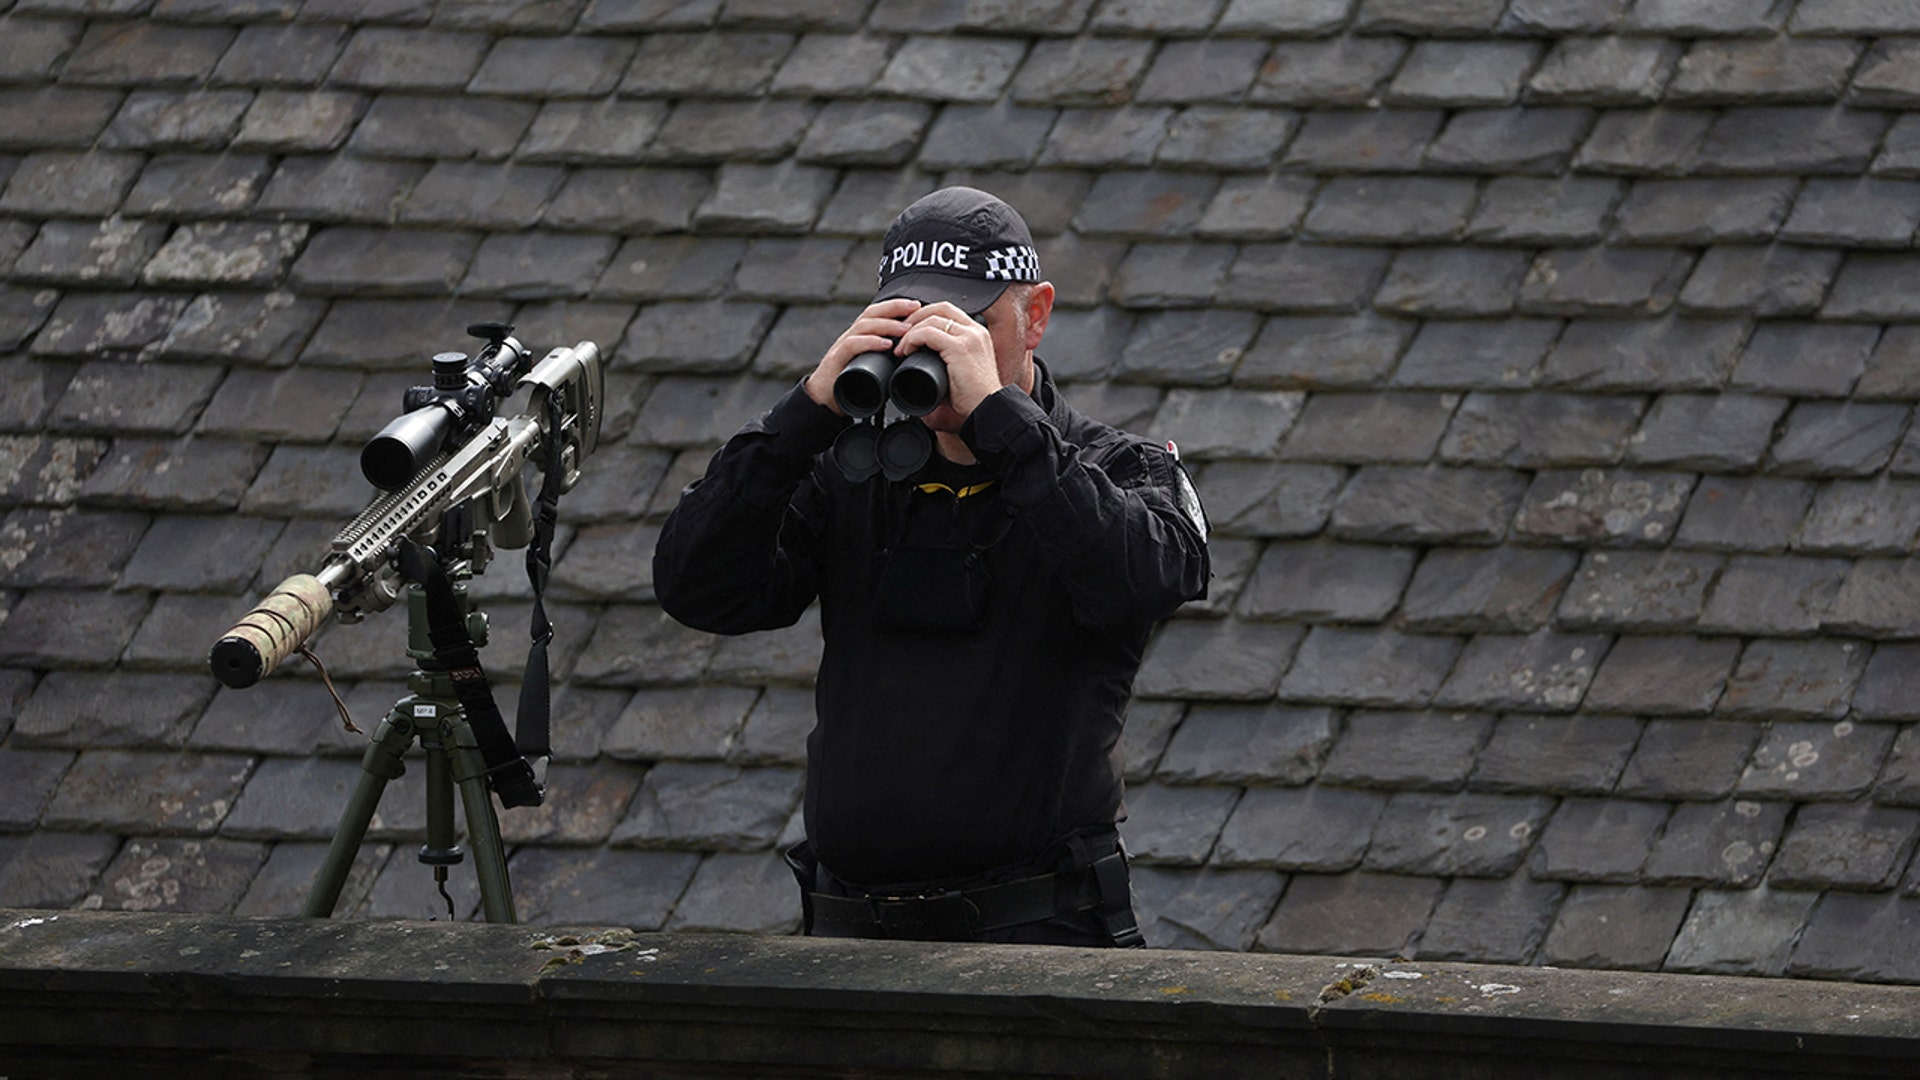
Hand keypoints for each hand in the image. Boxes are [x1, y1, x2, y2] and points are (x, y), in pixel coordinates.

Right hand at [805, 298, 921, 413]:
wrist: (823, 401)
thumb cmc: (849, 386)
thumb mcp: (873, 370)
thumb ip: (889, 362)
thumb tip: (914, 362)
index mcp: (860, 336)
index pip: (878, 313)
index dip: (896, 307)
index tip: (917, 306)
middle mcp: (850, 337)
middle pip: (872, 313)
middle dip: (895, 307)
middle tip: (916, 308)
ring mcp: (842, 347)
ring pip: (864, 326)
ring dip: (887, 325)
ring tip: (906, 329)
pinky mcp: (836, 360)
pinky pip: (852, 345)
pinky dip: (870, 342)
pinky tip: (886, 345)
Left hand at [898, 303, 999, 418]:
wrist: (988, 410)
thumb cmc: (974, 398)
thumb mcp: (961, 371)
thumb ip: (946, 361)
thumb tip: (921, 365)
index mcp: (977, 334)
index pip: (948, 311)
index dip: (926, 316)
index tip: (910, 329)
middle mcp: (975, 331)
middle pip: (939, 308)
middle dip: (915, 317)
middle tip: (901, 334)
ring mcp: (969, 338)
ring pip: (931, 319)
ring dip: (910, 331)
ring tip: (901, 348)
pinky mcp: (960, 348)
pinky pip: (929, 333)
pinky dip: (913, 339)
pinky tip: (906, 352)